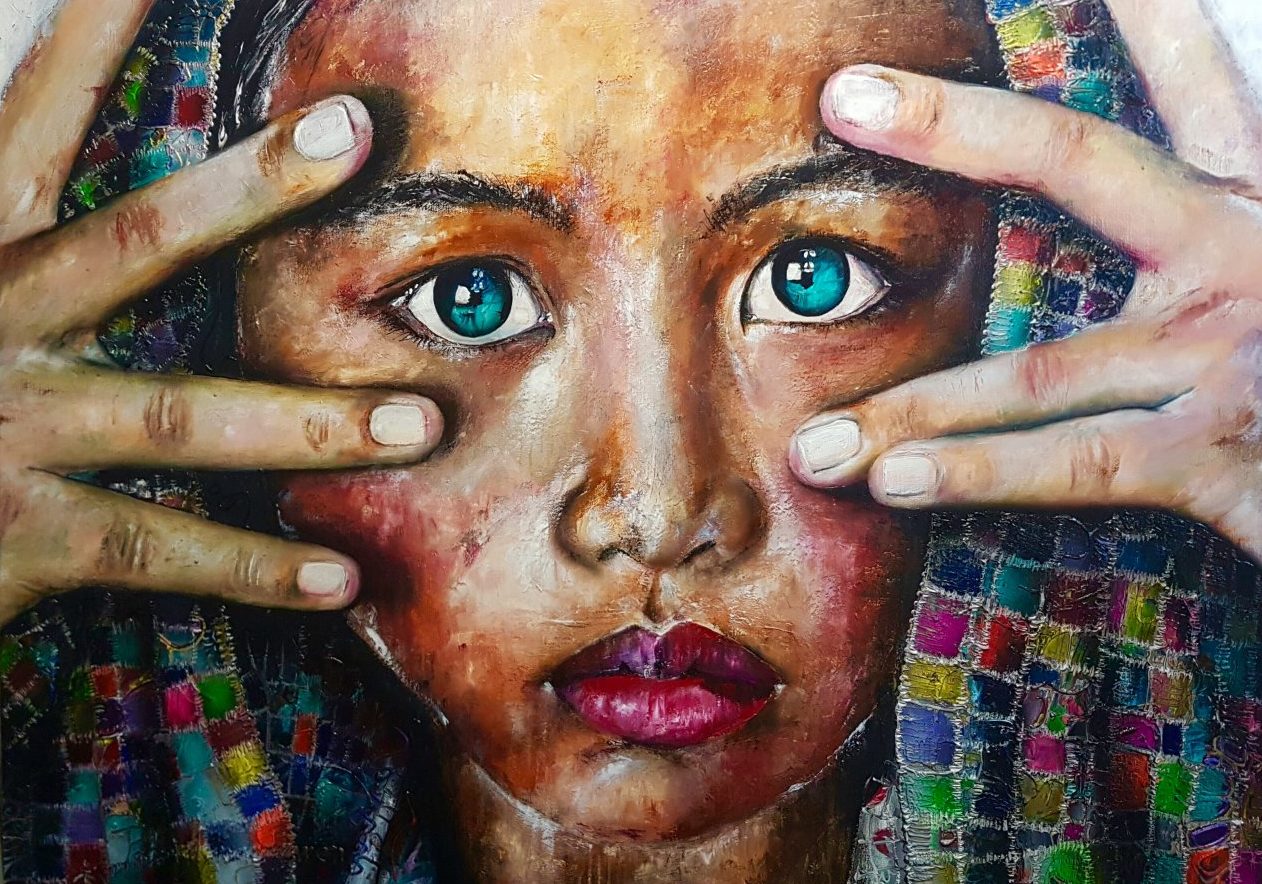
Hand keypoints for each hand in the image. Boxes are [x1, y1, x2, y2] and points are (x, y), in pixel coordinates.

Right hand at [0, 0, 443, 626]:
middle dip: (242, 184)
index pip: (35, 120)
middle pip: (130, 237)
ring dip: (308, 422)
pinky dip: (253, 568)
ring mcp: (4, 430)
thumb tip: (64, 171)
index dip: (88, 38)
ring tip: (421, 426)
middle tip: (350, 130)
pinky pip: (160, 548)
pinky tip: (339, 579)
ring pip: (176, 414)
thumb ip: (29, 244)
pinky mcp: (19, 537)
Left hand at [789, 0, 1261, 560]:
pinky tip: (892, 482)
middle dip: (956, 125)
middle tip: (847, 92)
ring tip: (812, 444)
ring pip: (1038, 365)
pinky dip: (977, 471)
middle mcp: (1244, 251)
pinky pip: (1077, 458)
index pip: (1191, 84)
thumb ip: (1205, 235)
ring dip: (914, 406)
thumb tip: (1119, 264)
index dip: (1147, 17)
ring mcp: (1230, 348)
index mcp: (1254, 207)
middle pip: (1081, 160)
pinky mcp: (1222, 448)